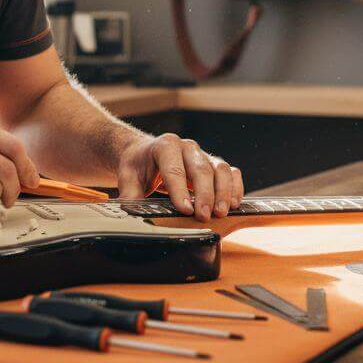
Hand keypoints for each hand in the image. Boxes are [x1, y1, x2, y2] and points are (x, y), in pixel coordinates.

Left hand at [116, 133, 243, 221]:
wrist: (145, 153)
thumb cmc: (138, 165)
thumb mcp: (128, 176)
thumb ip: (130, 194)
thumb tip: (130, 210)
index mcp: (165, 146)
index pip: (174, 169)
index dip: (180, 190)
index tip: (185, 209)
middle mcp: (187, 147)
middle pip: (201, 169)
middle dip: (205, 194)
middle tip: (204, 216)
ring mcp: (202, 154)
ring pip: (220, 169)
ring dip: (224, 191)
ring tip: (221, 212)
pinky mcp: (213, 164)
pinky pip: (231, 172)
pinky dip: (235, 187)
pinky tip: (234, 204)